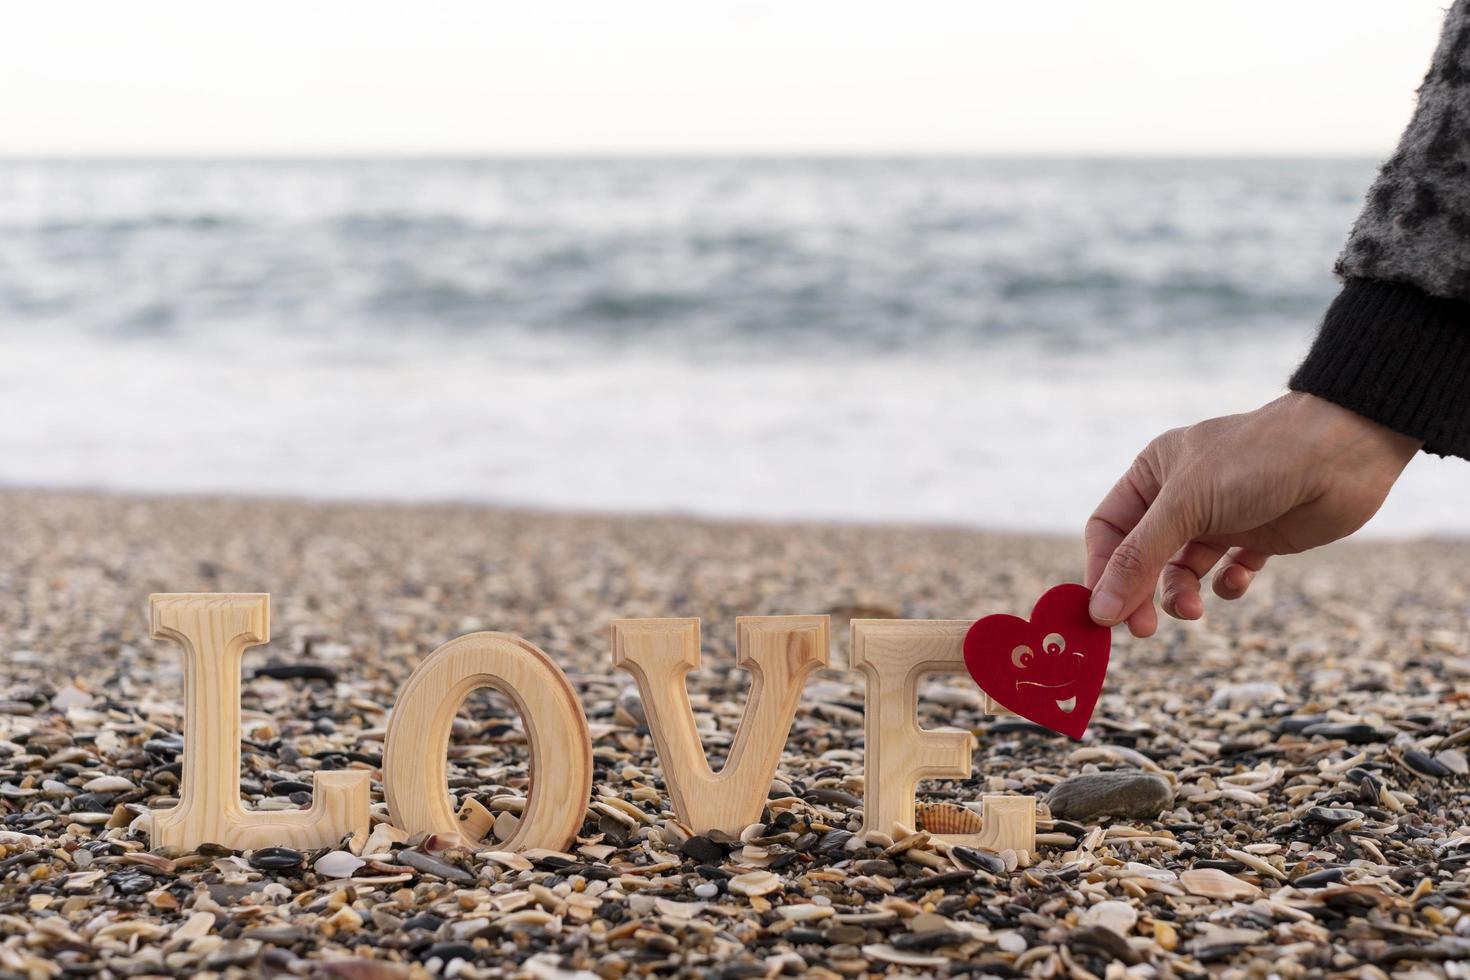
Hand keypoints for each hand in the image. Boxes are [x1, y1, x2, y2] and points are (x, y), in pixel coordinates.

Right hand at [1084, 392, 1420, 636]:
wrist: (1343, 453)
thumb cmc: (1255, 461)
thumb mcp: (1184, 506)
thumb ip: (1139, 559)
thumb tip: (1098, 610)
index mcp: (1153, 472)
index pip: (1109, 529)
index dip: (1102, 569)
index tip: (1102, 612)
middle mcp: (1182, 496)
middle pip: (1142, 556)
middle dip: (1140, 592)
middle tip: (1142, 629)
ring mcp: (1220, 518)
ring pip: (1182, 570)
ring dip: (1181, 593)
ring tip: (1192, 609)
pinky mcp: (1258, 537)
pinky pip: (1228, 572)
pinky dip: (1228, 584)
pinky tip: (1236, 581)